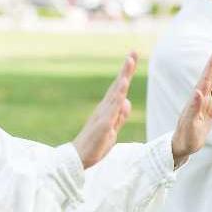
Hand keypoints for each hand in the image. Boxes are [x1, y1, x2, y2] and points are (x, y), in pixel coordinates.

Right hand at [72, 51, 136, 168]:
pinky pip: (112, 109)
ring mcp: (103, 115)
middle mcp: (104, 108)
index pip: (119, 89)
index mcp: (108, 110)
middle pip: (117, 86)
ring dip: (123, 78)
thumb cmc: (94, 145)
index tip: (132, 58)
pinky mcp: (102, 124)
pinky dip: (118, 97)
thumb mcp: (112, 129)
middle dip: (126, 70)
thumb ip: (120, 117)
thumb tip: (127, 101)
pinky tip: (123, 88)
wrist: (78, 158)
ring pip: (115, 93)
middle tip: (133, 53)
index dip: (127, 74)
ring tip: (129, 63)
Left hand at [171, 48, 211, 166]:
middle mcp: (200, 99)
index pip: (205, 80)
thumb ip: (194, 108)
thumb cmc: (185, 138)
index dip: (211, 67)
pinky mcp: (209, 110)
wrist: (182, 146)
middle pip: (210, 78)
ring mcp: (205, 104)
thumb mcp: (189, 125)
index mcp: (196, 101)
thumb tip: (198, 92)